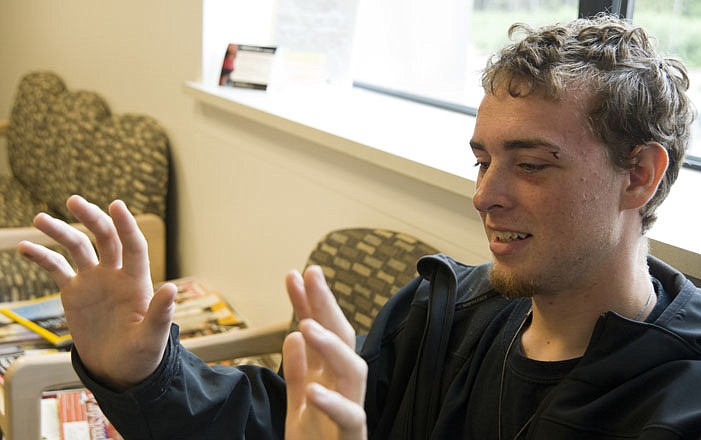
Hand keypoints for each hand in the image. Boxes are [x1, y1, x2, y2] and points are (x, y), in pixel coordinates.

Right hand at [17, 195, 175, 389]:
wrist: (118, 369)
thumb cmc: (141, 355)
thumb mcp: (151, 338)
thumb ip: (159, 314)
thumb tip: (170, 288)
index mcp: (137, 282)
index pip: (133, 246)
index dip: (126, 226)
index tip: (116, 205)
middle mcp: (115, 275)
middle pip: (104, 238)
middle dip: (91, 218)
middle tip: (74, 201)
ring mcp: (94, 281)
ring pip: (77, 248)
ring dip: (61, 231)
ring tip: (40, 219)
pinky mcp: (74, 292)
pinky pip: (56, 268)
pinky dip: (42, 256)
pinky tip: (25, 247)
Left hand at [283, 267, 367, 439]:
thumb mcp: (298, 405)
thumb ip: (298, 370)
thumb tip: (293, 333)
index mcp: (329, 377)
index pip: (322, 332)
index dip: (310, 303)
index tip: (295, 274)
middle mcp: (343, 388)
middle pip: (343, 339)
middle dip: (327, 306)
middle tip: (312, 275)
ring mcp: (351, 411)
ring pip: (354, 371)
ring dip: (332, 347)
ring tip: (307, 325)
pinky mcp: (352, 438)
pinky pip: (351, 418)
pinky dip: (332, 403)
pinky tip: (314, 390)